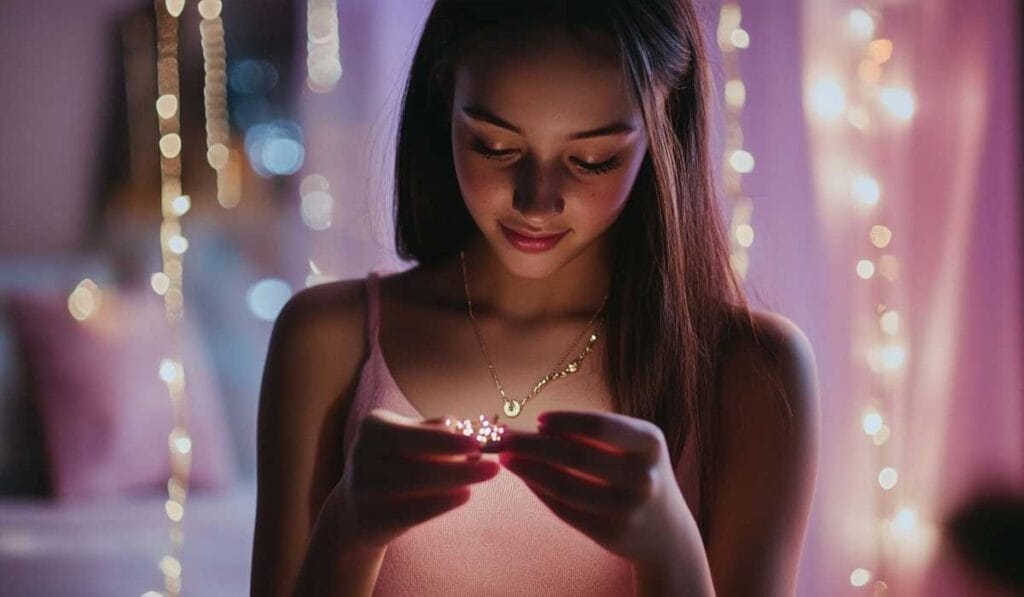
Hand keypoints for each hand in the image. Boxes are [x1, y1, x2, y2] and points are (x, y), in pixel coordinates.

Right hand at [326, 408, 499, 548]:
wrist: (357, 505)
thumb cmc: (395, 462)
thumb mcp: (408, 439)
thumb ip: (434, 432)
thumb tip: (464, 427)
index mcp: (374, 427)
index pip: (415, 435)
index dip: (447, 442)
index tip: (476, 445)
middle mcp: (362, 455)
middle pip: (419, 466)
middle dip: (460, 468)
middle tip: (492, 467)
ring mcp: (362, 489)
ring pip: (416, 487)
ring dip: (454, 482)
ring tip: (481, 477)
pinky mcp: (368, 519)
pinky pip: (411, 512)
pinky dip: (441, 503)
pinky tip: (464, 495)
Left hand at [498, 410, 692, 562]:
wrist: (665, 530)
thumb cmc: (638, 473)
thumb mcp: (632, 446)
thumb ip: (592, 435)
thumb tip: (534, 426)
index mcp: (650, 443)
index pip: (601, 426)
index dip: (566, 421)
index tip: (538, 419)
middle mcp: (643, 476)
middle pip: (576, 456)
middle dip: (533, 444)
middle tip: (504, 437)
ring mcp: (628, 508)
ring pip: (565, 485)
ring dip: (529, 470)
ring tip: (506, 458)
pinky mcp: (610, 532)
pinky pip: (565, 508)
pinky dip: (540, 490)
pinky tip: (525, 478)